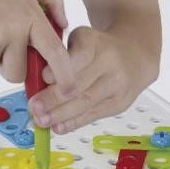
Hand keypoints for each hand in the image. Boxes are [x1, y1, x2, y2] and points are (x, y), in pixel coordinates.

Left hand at [28, 25, 158, 133]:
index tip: (43, 78)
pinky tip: (59, 127)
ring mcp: (117, 84)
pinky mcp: (120, 102)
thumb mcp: (80, 40)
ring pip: (85, 102)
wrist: (135, 55)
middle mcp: (109, 62)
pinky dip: (74, 123)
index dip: (61, 69)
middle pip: (79, 84)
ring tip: (42, 121)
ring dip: (60, 115)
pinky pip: (94, 115)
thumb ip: (59, 56)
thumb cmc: (98, 49)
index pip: (79, 57)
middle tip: (35, 108)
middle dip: (53, 99)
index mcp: (94, 41)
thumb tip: (35, 82)